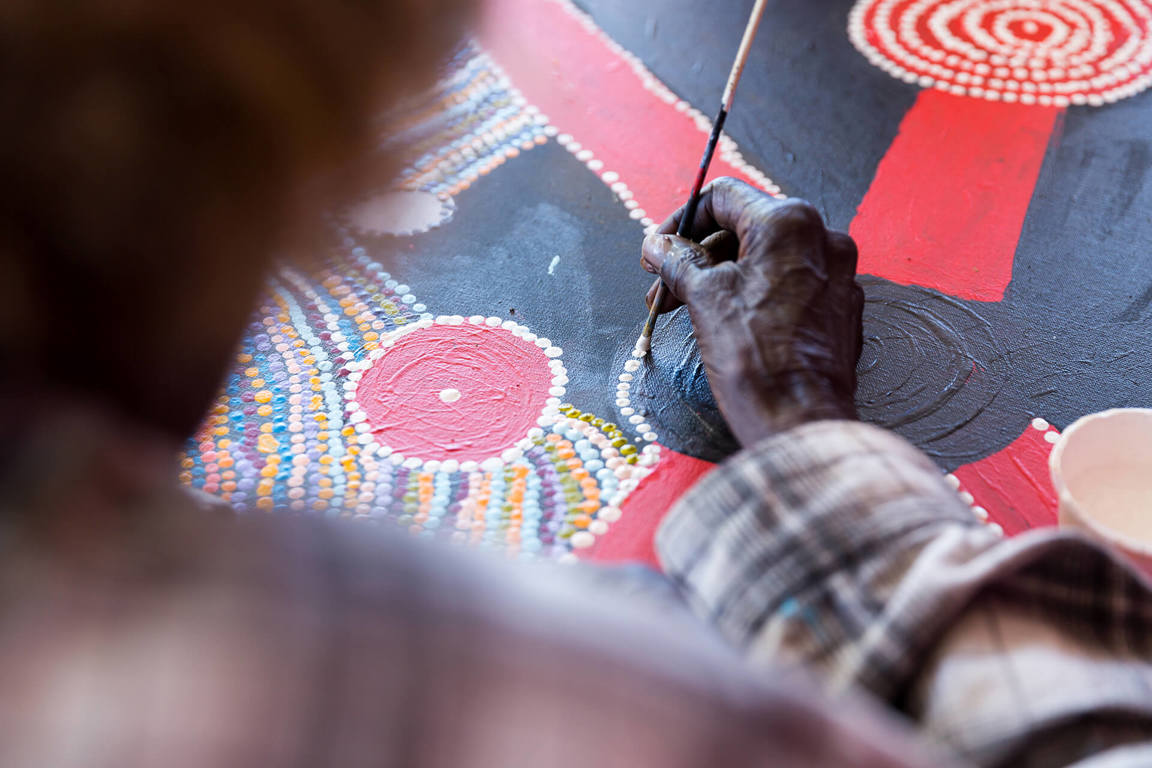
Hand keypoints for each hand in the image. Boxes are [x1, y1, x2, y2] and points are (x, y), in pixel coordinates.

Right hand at [641, 177, 862, 445]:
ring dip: (721, 278)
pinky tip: (726, 324)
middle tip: (663, 289)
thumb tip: (658, 246)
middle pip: (745, 229)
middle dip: (698, 256)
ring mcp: (838, 276)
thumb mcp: (703, 298)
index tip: (658, 251)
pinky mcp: (841, 310)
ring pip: (766, 261)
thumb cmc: (754, 356)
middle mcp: (822, 239)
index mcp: (789, 222)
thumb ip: (678, 261)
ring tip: (685, 310)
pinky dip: (754, 297)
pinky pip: (790, 287)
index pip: (723, 198)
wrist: (800, 419)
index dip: (680, 222)